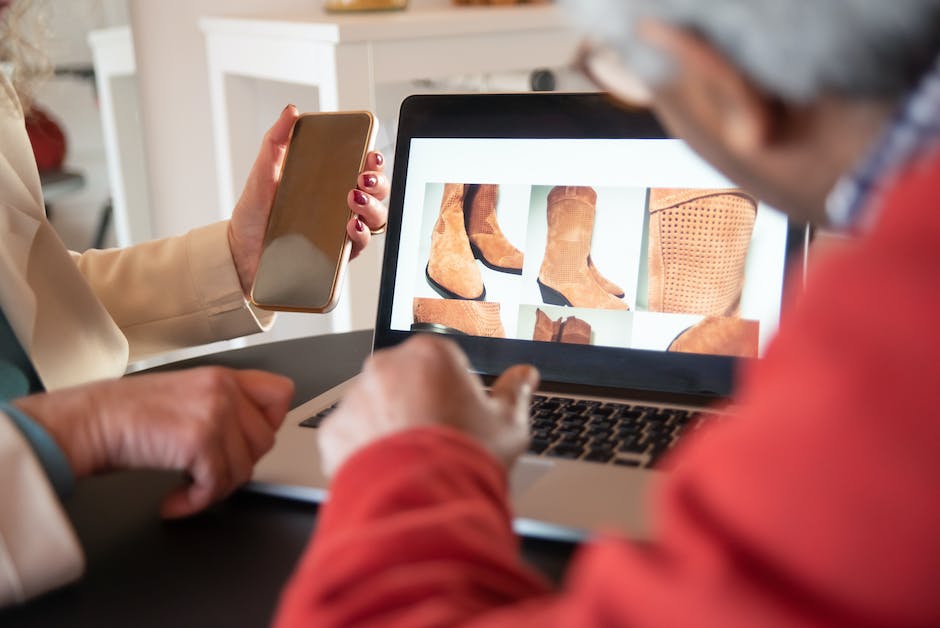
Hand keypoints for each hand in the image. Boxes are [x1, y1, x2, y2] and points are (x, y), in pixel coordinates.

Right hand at [14, 367, 293, 517]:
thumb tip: (249, 440)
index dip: (270, 423)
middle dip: (238, 464)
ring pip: (245, 469)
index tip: (244, 441)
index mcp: (223, 377)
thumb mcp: (186, 396)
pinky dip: (195, 503)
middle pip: (265, 441)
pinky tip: (174, 501)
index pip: (281, 393)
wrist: (89, 421)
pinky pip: (217, 486)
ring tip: (187, 484)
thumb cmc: (127, 415)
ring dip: (215, 487)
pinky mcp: (200, 441)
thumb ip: (222, 407)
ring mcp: (215, 413)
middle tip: (206, 470)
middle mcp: (224, 390)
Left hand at [228, 105, 391, 295]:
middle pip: (376, 193)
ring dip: (373, 206)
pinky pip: (360, 246)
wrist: (239, 252)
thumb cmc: (255, 214)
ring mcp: (339, 231)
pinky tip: (350, 225)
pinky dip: (361, 234)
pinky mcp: (336, 256)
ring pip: (375, 218)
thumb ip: (276, 140)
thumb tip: (291, 111)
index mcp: (328, 184)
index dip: (374, 162)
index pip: (361, 169)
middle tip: (362, 177)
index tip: (371, 154)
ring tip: (354, 198)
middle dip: (378, 183)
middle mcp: (339, 207)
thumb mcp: (263, 172)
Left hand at [318, 335, 538, 476]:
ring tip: (413, 461)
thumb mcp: (508, 425)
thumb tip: (525, 375)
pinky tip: (389, 470)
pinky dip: (364, 451)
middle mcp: (387, 367)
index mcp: (431, 354)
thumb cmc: (466, 460)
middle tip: (437, 440)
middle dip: (417, 404)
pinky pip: (351, 435)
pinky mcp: (334, 429)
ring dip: (389, 426)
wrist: (422, 504)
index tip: (460, 415)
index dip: (455, 391)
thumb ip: (515, 392)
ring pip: (374, 406)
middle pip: (405, 380)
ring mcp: (356, 397)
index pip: (442, 361)